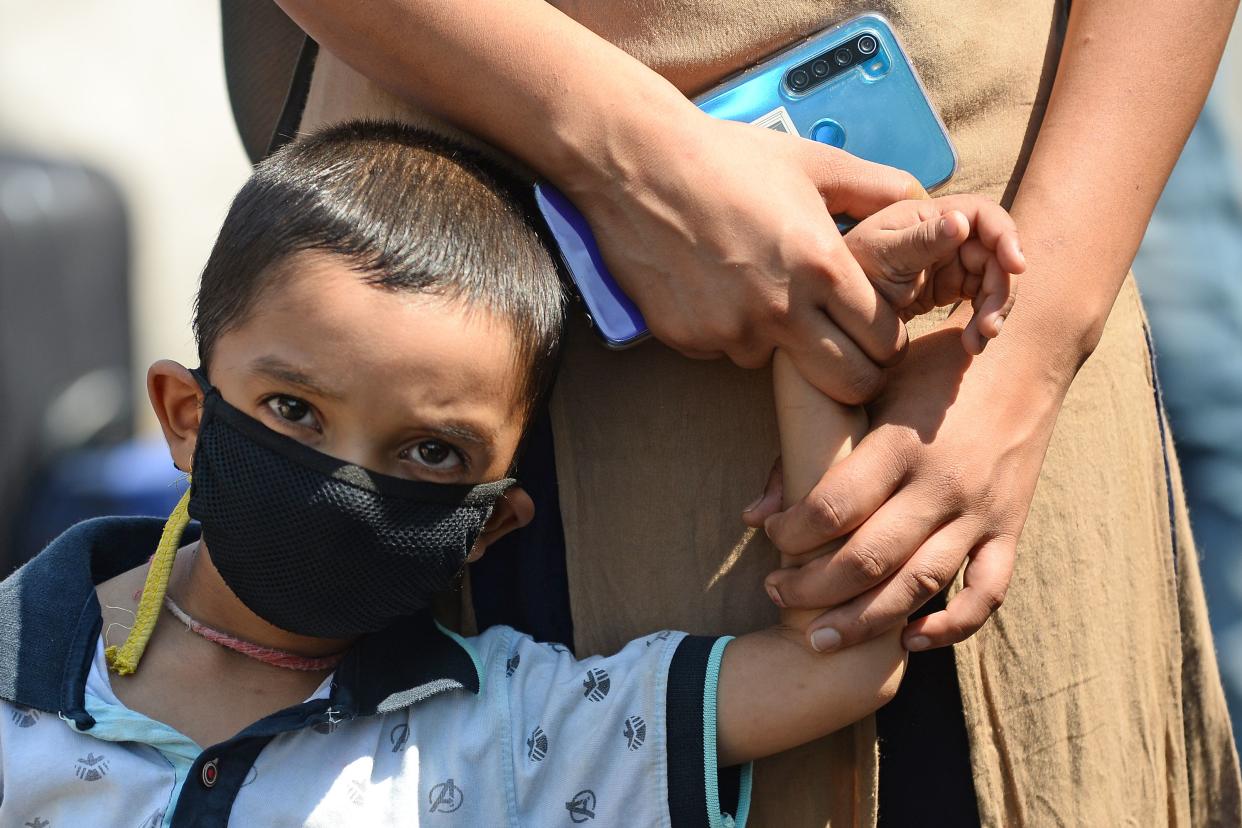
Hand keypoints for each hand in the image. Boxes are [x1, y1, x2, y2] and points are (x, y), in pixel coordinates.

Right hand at [568, 115, 925, 403]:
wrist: (639, 164)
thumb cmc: (728, 157)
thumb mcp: (813, 162)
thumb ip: (876, 187)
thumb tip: (923, 202)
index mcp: (822, 266)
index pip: (884, 341)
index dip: (887, 341)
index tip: (876, 332)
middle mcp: (780, 309)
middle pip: (847, 383)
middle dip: (857, 374)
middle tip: (846, 351)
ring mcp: (731, 330)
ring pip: (779, 366)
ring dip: (781, 343)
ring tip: (762, 292)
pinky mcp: (689, 339)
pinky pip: (726, 350)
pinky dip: (729, 329)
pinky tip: (716, 285)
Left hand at [744, 321, 1064, 650]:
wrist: (1028, 352)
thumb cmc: (931, 367)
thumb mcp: (869, 388)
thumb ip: (807, 450)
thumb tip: (754, 516)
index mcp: (899, 443)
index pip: (832, 508)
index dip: (790, 535)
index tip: (771, 537)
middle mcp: (941, 483)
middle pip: (868, 558)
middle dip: (811, 588)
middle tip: (776, 593)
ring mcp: (980, 511)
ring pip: (919, 585)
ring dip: (864, 621)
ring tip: (819, 639)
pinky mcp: (1011, 528)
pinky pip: (987, 594)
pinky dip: (951, 626)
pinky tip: (910, 639)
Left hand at [843, 195, 1024, 354]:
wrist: (832, 306)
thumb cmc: (850, 270)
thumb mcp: (881, 256)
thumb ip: (920, 241)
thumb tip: (960, 223)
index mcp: (931, 216)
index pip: (984, 215)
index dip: (1006, 236)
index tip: (1017, 266)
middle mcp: (946, 234)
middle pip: (996, 254)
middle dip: (1000, 289)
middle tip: (990, 326)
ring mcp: (950, 261)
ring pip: (993, 280)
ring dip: (994, 311)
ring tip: (978, 341)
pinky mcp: (949, 287)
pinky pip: (980, 301)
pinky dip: (982, 322)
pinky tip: (973, 344)